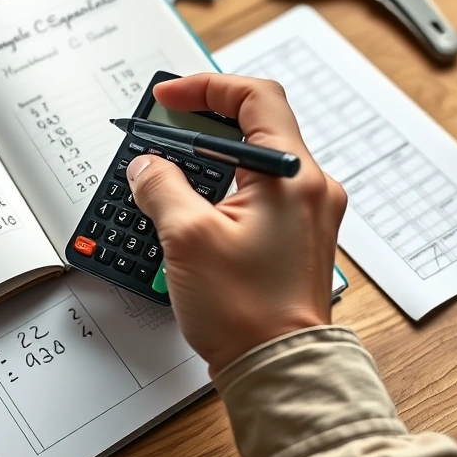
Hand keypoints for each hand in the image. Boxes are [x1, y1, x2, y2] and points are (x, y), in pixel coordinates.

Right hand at [126, 74, 346, 375]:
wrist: (279, 368)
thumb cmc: (249, 313)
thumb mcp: (188, 238)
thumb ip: (162, 187)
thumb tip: (147, 166)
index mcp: (293, 176)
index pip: (255, 98)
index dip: (206, 88)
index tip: (167, 99)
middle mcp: (309, 188)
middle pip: (254, 126)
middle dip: (201, 124)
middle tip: (160, 131)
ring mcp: (306, 213)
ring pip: (253, 161)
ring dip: (208, 158)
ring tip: (167, 170)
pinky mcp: (294, 237)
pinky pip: (257, 193)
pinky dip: (222, 186)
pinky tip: (191, 204)